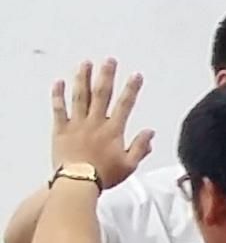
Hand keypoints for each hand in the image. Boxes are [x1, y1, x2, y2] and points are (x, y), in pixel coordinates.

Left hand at [48, 60, 151, 187]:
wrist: (77, 182)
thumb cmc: (104, 176)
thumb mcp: (130, 165)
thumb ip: (141, 147)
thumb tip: (150, 132)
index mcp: (113, 131)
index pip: (125, 104)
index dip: (132, 89)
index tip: (136, 75)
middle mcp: (95, 123)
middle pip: (102, 94)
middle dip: (106, 76)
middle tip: (109, 60)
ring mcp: (77, 124)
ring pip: (80, 96)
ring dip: (83, 79)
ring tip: (86, 64)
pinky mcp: (61, 129)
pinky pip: (59, 109)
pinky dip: (58, 95)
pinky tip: (59, 82)